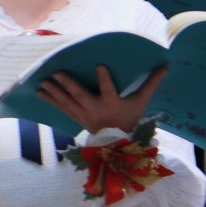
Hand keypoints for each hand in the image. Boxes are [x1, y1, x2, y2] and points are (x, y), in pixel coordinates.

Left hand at [37, 65, 167, 135]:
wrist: (117, 141)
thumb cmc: (129, 116)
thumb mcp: (142, 100)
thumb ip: (151, 83)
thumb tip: (165, 66)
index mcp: (113, 103)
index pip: (109, 90)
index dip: (104, 79)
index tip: (99, 66)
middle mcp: (96, 109)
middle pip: (80, 96)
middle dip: (68, 85)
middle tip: (56, 73)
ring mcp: (84, 114)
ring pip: (67, 102)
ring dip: (54, 91)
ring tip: (43, 81)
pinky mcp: (76, 117)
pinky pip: (61, 108)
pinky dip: (50, 100)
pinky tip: (40, 92)